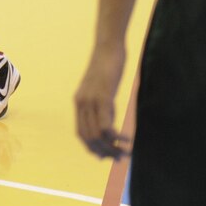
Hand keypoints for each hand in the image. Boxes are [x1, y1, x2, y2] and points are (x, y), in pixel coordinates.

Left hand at [74, 44, 131, 158]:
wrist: (109, 46)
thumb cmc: (108, 66)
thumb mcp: (103, 89)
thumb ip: (103, 106)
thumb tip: (108, 126)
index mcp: (79, 102)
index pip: (81, 133)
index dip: (92, 148)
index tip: (105, 157)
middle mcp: (81, 103)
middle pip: (88, 137)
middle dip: (104, 152)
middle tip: (119, 158)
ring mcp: (91, 100)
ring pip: (97, 135)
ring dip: (111, 148)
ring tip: (125, 153)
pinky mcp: (103, 97)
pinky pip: (106, 125)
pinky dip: (116, 136)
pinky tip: (126, 139)